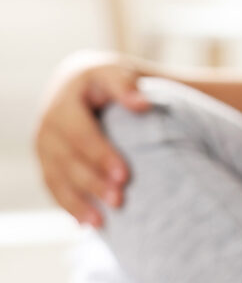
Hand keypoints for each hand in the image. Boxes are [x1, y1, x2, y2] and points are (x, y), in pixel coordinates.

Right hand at [34, 49, 151, 227]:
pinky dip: (68, 206)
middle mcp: (47, 126)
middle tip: (120, 201)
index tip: (125, 175)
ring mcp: (43, 146)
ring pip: (57, 178)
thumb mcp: (115, 73)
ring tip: (102, 222)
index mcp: (64, 103)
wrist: (79, 82)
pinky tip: (85, 224)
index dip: (101, 155)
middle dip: (93, 183)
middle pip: (68, 160)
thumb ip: (126, 86)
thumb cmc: (105, 79)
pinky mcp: (46, 161)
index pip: (81, 134)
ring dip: (78, 202)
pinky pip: (53, 187)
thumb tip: (143, 104)